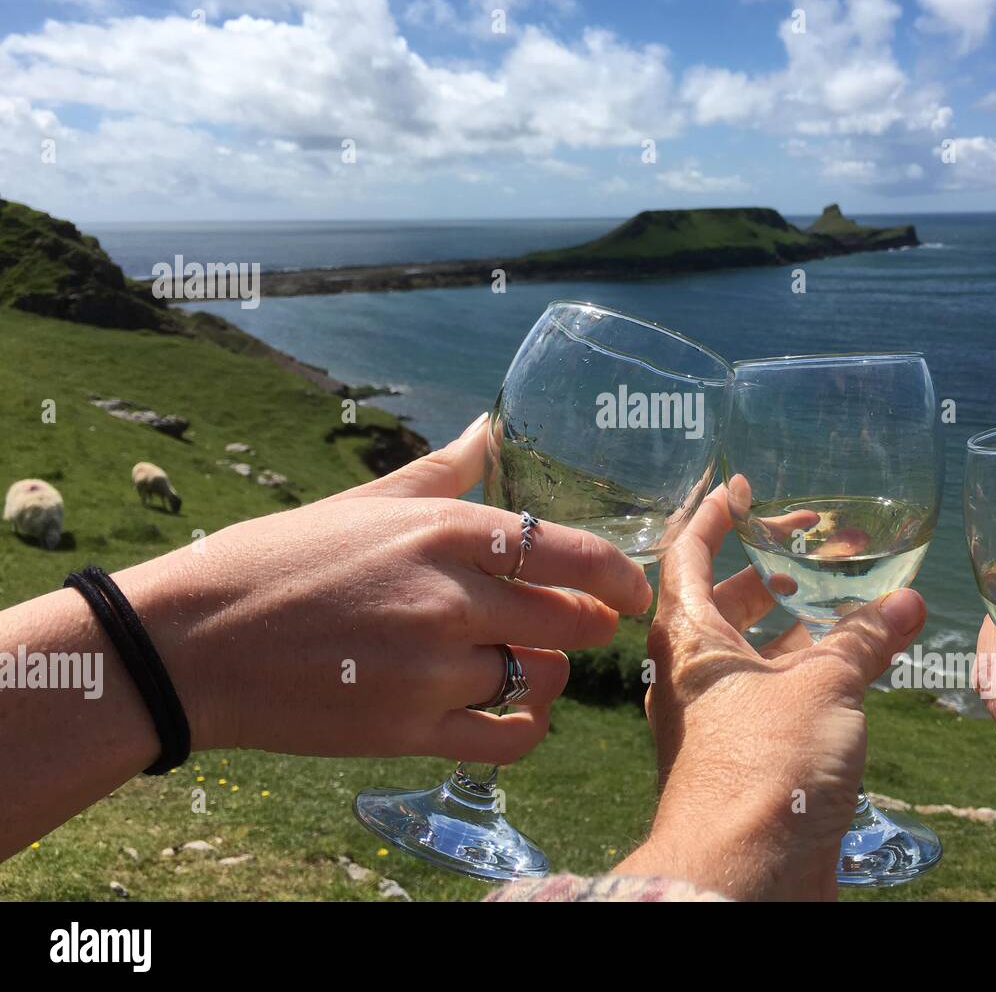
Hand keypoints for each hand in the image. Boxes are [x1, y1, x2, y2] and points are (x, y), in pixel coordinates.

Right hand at [112, 413, 651, 763]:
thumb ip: (442, 471)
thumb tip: (488, 426)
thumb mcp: (364, 501)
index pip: (571, 553)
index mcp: (444, 530)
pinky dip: (527, 727)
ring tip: (532, 662)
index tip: (633, 588)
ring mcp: (432, 671)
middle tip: (580, 624)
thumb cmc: (278, 561)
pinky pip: (509, 738)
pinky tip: (517, 711)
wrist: (192, 643)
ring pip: (542, 678)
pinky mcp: (408, 732)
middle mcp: (450, 599)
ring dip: (550, 672)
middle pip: (571, 619)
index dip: (619, 575)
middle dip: (588, 623)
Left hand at [615, 486, 926, 900]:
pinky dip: (813, 672)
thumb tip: (907, 599)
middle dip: (768, 569)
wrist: (745, 877)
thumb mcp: (822, 687)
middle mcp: (695, 674)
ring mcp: (720, 719)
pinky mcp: (749, 758)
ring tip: (851, 594)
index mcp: (689, 639)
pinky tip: (859, 663)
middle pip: (723, 601)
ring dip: (800, 623)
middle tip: (815, 541)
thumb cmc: (765, 767)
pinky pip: (779, 697)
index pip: (686, 553)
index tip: (743, 486)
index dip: (713, 513)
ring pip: (758, 653)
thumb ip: (863, 638)